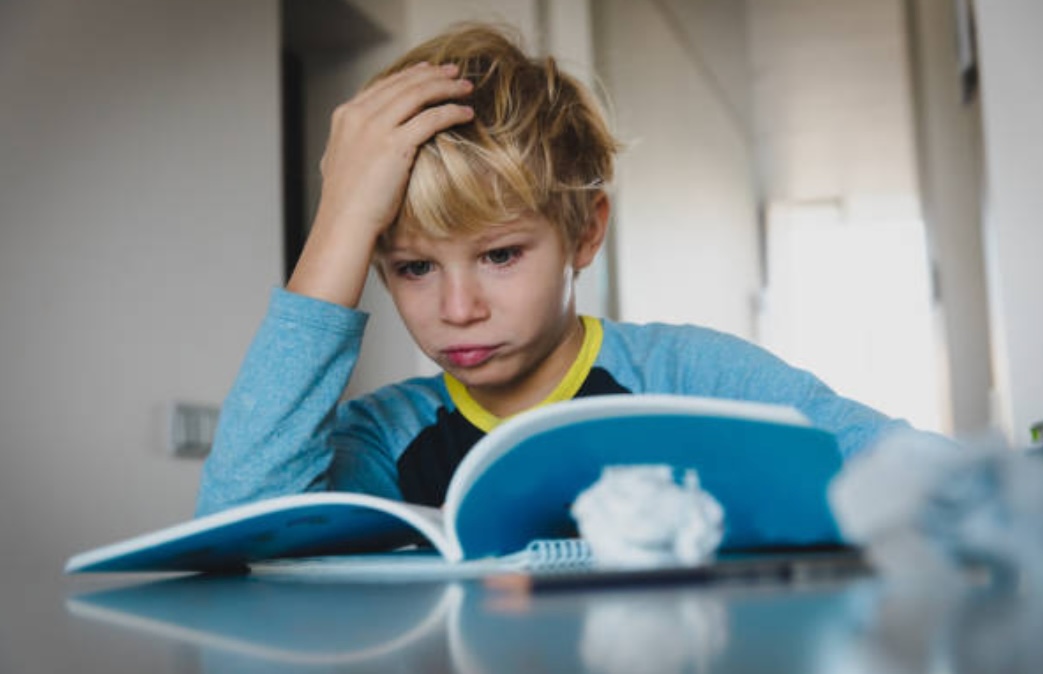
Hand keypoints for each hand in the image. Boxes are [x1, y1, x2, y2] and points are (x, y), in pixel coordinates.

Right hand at [288, 63, 473, 306]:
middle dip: (433, 75)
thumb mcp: (341, 162)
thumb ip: (354, 143)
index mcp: (345, 116)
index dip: (410, 75)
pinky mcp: (395, 145)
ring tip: (466, 87)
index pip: (383, 84)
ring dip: (446, 88)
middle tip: (455, 73)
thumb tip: (364, 142)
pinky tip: (465, 113)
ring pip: (419, 95)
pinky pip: (431, 118)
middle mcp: (359, 116)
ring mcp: (375, 128)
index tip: (430, 72)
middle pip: (403, 84)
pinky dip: (451, 112)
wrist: (344, 223)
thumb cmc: (346, 203)